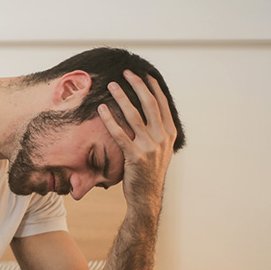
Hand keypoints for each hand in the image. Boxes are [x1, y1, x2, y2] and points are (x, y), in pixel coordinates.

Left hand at [97, 71, 177, 219]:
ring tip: (111, 85)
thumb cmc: (148, 172)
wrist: (146, 197)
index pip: (161, 104)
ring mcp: (150, 147)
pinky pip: (120, 134)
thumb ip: (157, 131)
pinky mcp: (135, 157)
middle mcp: (162, 138)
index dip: (152, 87)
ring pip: (134, 116)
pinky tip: (101, 109)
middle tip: (126, 72)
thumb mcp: (160, 149)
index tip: (143, 74)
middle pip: (150, 104)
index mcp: (169, 133)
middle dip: (138, 85)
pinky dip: (110, 120)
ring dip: (122, 98)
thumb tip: (148, 111)